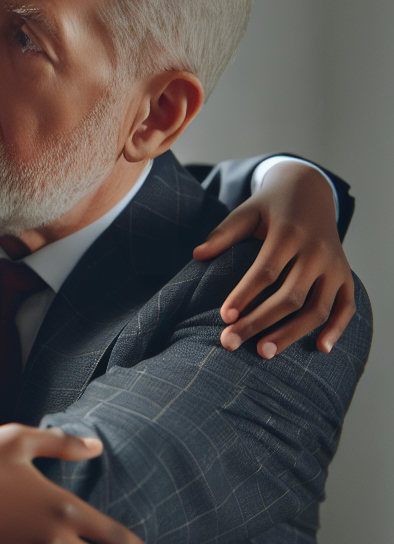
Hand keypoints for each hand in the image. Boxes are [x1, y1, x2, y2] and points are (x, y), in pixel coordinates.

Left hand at [193, 161, 354, 357]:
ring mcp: (335, 265)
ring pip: (317, 307)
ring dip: (292, 334)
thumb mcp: (246, 211)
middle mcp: (316, 250)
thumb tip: (197, 255)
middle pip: (290, 296)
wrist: (311, 191)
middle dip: (259, 322)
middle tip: (230, 342)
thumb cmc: (270, 206)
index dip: (245, 295)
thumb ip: (224, 233)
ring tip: (263, 352)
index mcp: (289, 233)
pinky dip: (337, 329)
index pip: (266, 271)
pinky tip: (320, 350)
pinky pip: (346, 307)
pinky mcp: (346, 275)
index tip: (224, 317)